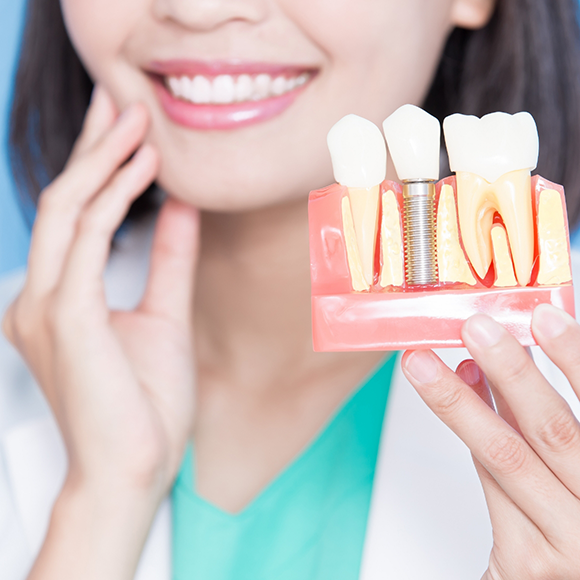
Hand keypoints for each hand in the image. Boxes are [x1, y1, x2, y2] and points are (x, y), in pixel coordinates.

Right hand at [2, 86, 199, 571]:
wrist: (136, 468)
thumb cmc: (145, 403)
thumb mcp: (164, 314)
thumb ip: (168, 259)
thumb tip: (180, 208)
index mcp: (60, 299)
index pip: (73, 216)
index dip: (98, 167)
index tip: (127, 130)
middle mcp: (40, 296)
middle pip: (62, 199)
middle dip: (93, 147)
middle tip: (122, 103)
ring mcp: (46, 304)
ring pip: (67, 208)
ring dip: (103, 160)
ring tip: (138, 122)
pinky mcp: (65, 314)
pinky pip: (85, 237)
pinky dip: (113, 196)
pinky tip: (145, 168)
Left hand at [402, 306, 579, 579]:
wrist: (564, 579)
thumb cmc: (573, 518)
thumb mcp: (574, 464)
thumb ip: (546, 418)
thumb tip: (503, 360)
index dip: (573, 357)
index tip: (544, 314)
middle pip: (551, 430)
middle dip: (510, 372)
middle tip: (475, 329)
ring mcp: (567, 544)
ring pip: (504, 455)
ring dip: (459, 401)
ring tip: (425, 362)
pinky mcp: (526, 563)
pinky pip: (489, 482)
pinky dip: (468, 434)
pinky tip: (453, 398)